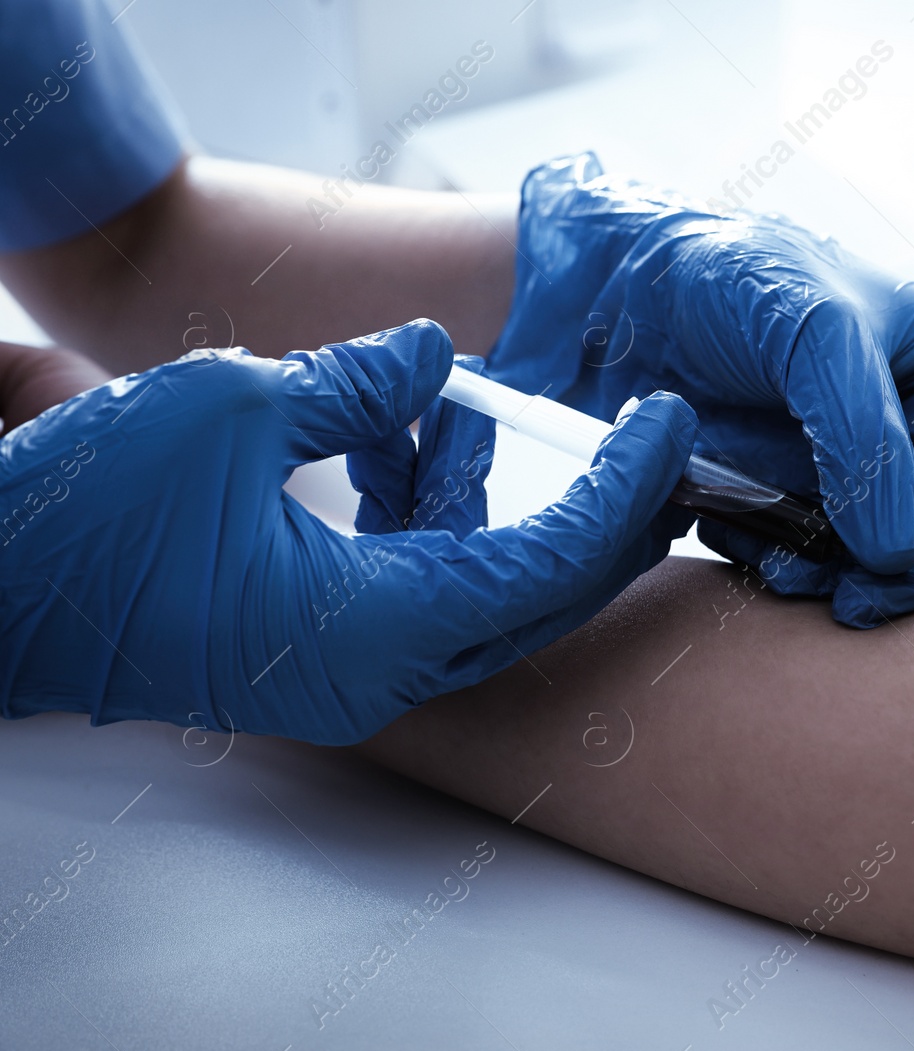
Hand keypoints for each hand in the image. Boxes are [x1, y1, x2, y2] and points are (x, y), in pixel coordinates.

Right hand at [0, 321, 697, 744]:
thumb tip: (432, 354)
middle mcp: (380, 670)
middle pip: (538, 594)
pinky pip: (411, 576)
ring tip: (449, 400)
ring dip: (480, 487)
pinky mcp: (317, 644)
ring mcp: (348, 665)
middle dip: (595, 510)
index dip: (621, 493)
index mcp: (379, 632)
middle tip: (644, 437)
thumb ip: (355, 384)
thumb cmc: (83, 521)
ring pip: (474, 581)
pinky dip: (419, 505)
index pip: (549, 566)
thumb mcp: (230, 410)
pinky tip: (388, 431)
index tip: (668, 426)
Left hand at [488, 153, 913, 627]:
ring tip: (770, 560)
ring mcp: (888, 465)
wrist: (636, 297)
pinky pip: (830, 563)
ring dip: (832, 577)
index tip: (891, 575)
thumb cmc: (736, 279)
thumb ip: (865, 442)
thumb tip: (905, 554)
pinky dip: (789, 565)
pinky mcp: (830, 498)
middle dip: (892, 572)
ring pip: (891, 564)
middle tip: (836, 595)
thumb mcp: (814, 337)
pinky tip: (737, 535)